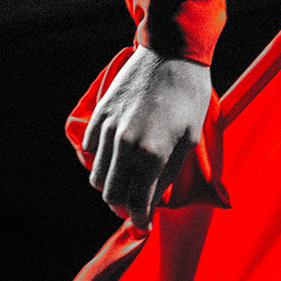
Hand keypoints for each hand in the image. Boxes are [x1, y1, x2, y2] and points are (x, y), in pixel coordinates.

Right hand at [84, 48, 211, 228]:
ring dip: (110, 186)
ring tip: (126, 185)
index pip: (137, 202)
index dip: (140, 218)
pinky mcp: (100, 115)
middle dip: (122, 207)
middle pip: (111, 194)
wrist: (172, 56)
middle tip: (134, 209)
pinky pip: (90, 150)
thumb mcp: (188, 142)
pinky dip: (101, 160)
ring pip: (97, 175)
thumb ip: (167, 174)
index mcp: (152, 154)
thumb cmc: (189, 100)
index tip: (143, 224)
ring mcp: (109, 128)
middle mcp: (126, 144)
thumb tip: (152, 199)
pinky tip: (118, 159)